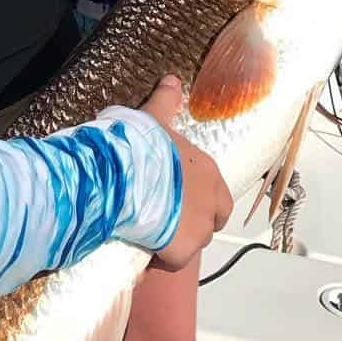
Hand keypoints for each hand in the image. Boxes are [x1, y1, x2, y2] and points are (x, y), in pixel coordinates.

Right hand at [140, 76, 233, 270]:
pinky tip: (141, 249)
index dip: (197, 197)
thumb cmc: (140, 144)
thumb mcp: (152, 118)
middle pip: (211, 221)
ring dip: (176, 240)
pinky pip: (171, 261)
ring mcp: (198, 229)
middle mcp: (211, 200)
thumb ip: (166, 102)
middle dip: (193, 222)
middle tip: (164, 218)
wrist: (125, 174)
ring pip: (192, 242)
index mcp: (207, 170)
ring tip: (148, 232)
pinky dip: (159, 259)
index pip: (216, 192)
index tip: (174, 195)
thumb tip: (173, 79)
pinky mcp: (182, 252)